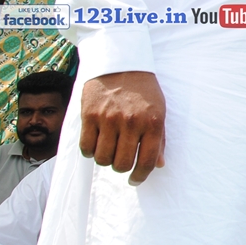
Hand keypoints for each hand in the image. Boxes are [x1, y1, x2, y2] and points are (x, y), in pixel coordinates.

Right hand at [79, 71, 165, 185]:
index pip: (146, 161)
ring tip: (109, 148)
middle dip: (121, 168)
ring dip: (105, 159)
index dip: (140, 176)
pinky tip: (96, 142)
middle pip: (121, 164)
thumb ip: (159, 139)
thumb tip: (159, 164)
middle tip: (121, 160)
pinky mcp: (89, 116)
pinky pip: (86, 148)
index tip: (135, 180)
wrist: (121, 64)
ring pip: (102, 159)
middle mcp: (131, 122)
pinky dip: (90, 151)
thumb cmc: (143, 91)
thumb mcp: (159, 111)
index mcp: (152, 122)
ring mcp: (108, 119)